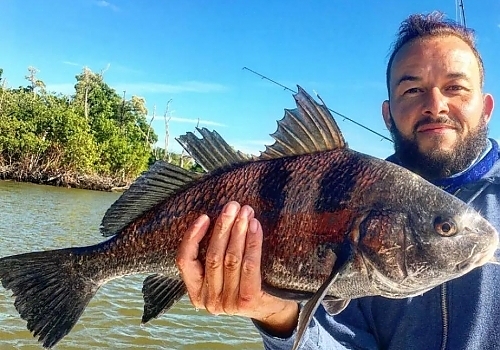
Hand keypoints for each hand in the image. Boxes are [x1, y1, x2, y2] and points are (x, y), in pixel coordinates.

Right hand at [176, 201, 298, 336]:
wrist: (274, 309)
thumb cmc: (246, 284)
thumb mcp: (224, 274)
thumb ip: (215, 255)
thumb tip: (218, 218)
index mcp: (196, 292)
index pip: (185, 261)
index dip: (192, 237)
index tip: (204, 217)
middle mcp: (209, 300)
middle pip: (212, 256)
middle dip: (222, 227)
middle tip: (232, 206)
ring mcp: (228, 303)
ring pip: (231, 259)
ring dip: (238, 231)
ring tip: (246, 212)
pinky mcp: (247, 301)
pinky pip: (249, 266)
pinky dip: (252, 243)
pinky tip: (255, 227)